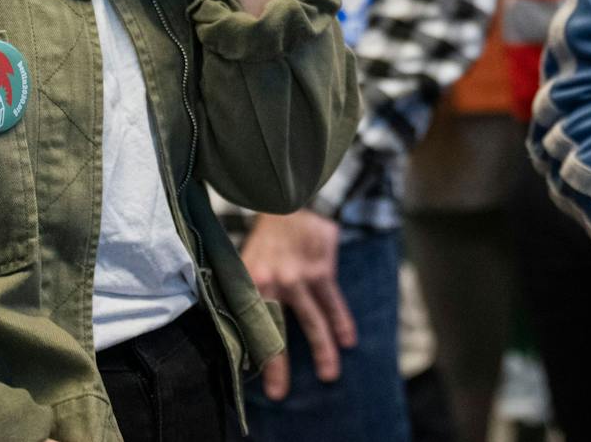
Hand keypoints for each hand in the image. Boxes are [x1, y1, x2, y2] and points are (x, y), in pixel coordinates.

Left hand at [242, 210, 356, 400]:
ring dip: (322, 349)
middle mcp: (275, 282)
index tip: (256, 377)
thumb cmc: (268, 236)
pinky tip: (348, 340)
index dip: (253, 352)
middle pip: (277, 330)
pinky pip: (333, 301)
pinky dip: (342, 321)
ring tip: (329, 374)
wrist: (291, 200)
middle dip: (278, 365)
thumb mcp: (247, 259)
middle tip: (280, 391)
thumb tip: (243, 323)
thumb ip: (247, 289)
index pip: (252, 325)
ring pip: (312, 320)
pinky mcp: (322, 269)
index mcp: (252, 282)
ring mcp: (300, 276)